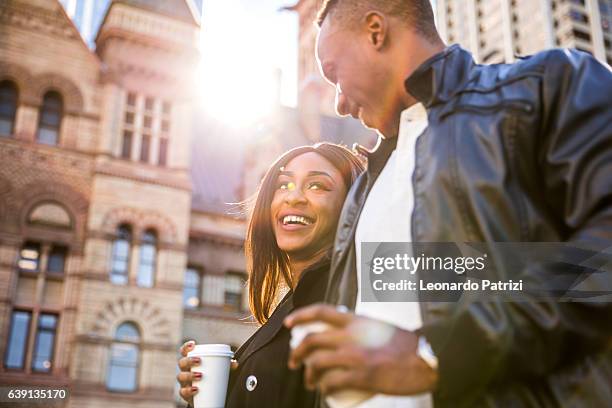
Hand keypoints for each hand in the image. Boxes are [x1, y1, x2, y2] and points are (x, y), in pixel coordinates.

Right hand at [176, 340, 238, 404]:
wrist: (208, 397)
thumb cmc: (212, 378)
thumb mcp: (219, 370)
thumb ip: (226, 366)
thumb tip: (235, 364)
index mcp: (191, 362)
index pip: (185, 352)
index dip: (186, 347)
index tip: (193, 344)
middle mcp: (185, 371)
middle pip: (182, 363)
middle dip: (189, 360)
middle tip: (199, 361)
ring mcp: (184, 382)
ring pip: (181, 376)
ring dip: (189, 375)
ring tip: (200, 375)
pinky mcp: (186, 394)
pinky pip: (182, 392)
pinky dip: (188, 391)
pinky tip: (195, 389)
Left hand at [284, 304, 437, 395]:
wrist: (426, 358)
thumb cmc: (406, 346)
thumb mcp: (379, 328)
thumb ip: (360, 331)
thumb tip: (345, 339)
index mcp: (357, 320)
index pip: (321, 311)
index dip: (300, 315)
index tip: (288, 323)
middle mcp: (352, 335)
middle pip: (312, 340)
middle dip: (296, 352)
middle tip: (293, 362)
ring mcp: (355, 355)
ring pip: (317, 363)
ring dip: (308, 374)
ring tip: (309, 381)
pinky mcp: (362, 375)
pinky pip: (332, 382)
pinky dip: (324, 388)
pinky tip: (325, 391)